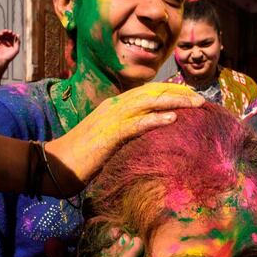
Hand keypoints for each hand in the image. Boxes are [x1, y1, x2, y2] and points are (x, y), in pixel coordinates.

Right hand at [0, 29, 20, 65]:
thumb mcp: (16, 50)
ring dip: (3, 32)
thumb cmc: (10, 57)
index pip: (12, 37)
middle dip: (8, 32)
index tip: (13, 34)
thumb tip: (18, 35)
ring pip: (2, 34)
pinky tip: (1, 34)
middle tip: (10, 32)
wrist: (2, 61)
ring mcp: (0, 42)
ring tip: (5, 31)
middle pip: (7, 35)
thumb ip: (18, 43)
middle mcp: (5, 42)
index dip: (13, 34)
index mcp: (10, 44)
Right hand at [45, 84, 204, 195]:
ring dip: (174, 102)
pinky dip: (154, 120)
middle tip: (201, 99)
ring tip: (195, 104)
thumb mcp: (108, 140)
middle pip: (152, 92)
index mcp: (114, 106)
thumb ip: (126, 133)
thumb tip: (147, 136)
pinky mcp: (108, 135)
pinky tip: (172, 120)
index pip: (147, 91)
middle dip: (178, 93)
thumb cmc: (81, 158)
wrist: (55, 165)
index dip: (171, 91)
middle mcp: (114, 107)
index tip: (191, 97)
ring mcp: (110, 119)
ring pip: (147, 102)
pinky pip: (135, 124)